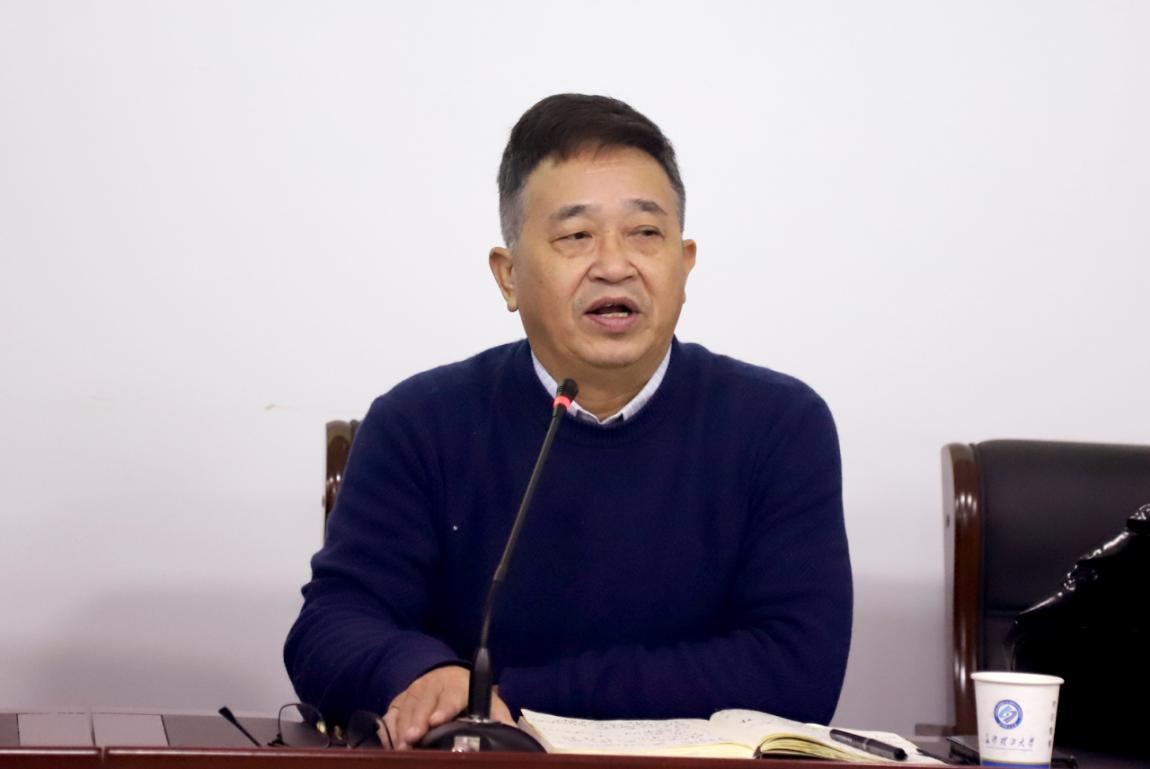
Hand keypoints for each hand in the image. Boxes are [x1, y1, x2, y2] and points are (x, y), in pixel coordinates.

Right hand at [379, 665, 513, 749]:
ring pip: (407, 708)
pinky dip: (390, 727)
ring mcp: (415, 691)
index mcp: (458, 686)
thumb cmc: (469, 696)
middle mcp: (434, 685)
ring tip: (402, 746)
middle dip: (418, 721)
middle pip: (425, 703)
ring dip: (403, 727)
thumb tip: (513, 733)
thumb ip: (498, 716)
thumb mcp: (488, 702)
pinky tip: (390, 742)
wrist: (445, 675)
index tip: (437, 721)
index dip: (444, 709)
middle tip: (413, 739)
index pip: (451, 696)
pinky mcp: (400, 699)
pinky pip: (392, 713)